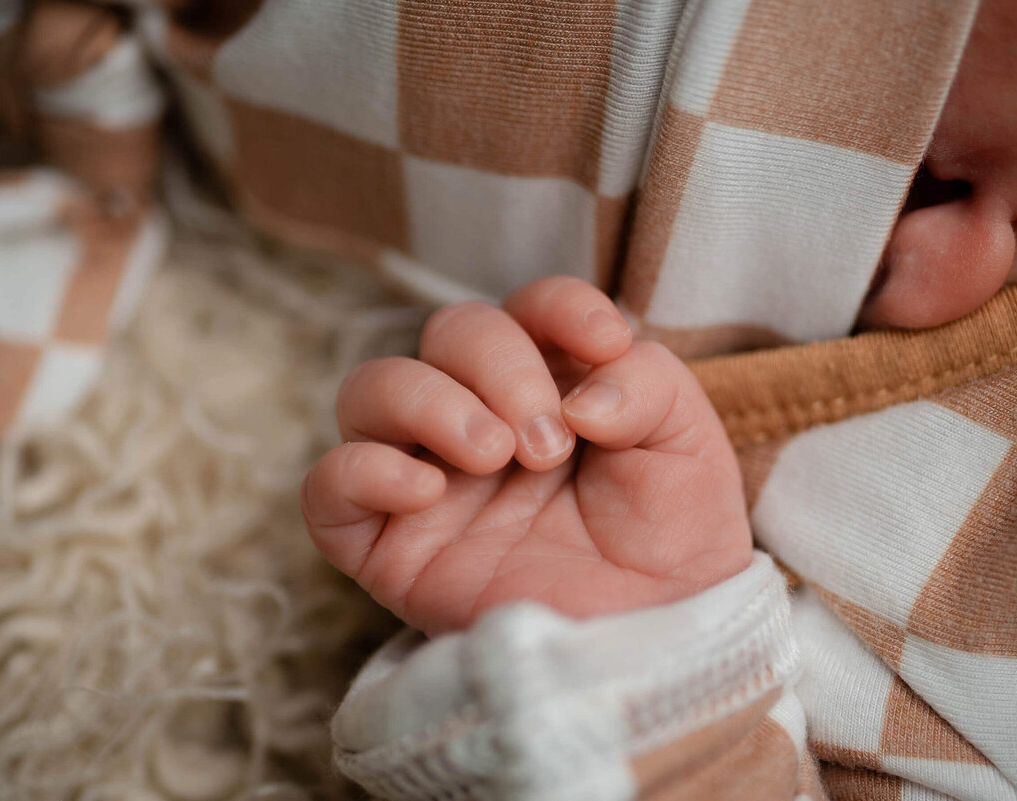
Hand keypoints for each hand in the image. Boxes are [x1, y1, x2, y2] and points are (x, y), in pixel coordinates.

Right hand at [302, 278, 751, 634]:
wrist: (656, 644)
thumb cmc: (673, 542)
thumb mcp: (688, 447)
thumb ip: (647, 385)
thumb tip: (577, 393)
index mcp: (552, 385)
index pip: (527, 309)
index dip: (556, 305)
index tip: (602, 342)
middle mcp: (481, 419)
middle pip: (448, 333)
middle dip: (499, 368)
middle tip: (547, 444)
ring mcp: (429, 480)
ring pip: (371, 391)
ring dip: (429, 402)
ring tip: (492, 456)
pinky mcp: (388, 546)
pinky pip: (328, 488)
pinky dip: (364, 471)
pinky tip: (427, 492)